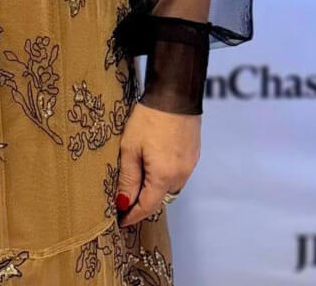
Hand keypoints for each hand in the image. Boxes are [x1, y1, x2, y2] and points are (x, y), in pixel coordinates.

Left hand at [115, 100, 200, 227]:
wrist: (176, 95)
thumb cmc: (149, 119)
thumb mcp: (130, 147)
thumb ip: (128, 177)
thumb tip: (123, 202)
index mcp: (164, 177)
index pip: (147, 207)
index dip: (133, 215)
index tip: (121, 221)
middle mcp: (180, 176)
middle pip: (160, 198)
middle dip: (143, 202)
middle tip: (126, 199)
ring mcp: (190, 166)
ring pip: (170, 187)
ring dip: (156, 187)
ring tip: (139, 180)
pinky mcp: (194, 155)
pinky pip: (178, 174)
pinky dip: (165, 175)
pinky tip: (155, 163)